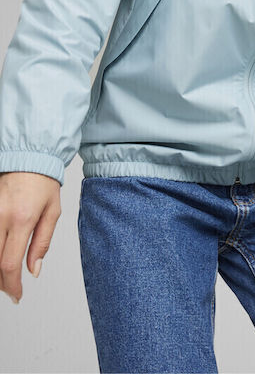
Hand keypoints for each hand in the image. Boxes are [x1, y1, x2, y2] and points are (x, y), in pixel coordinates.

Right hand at [0, 172, 60, 303]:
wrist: (28, 158)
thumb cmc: (43, 182)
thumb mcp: (53, 212)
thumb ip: (42, 242)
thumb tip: (34, 270)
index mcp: (22, 219)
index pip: (10, 263)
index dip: (12, 285)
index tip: (17, 294)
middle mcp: (0, 217)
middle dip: (1, 282)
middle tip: (10, 289)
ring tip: (5, 276)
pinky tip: (0, 256)